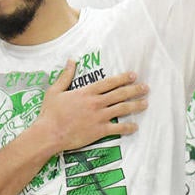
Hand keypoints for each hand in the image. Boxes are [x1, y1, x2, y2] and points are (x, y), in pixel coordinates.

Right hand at [33, 61, 147, 152]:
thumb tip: (71, 60)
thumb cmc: (50, 113)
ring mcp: (99, 117)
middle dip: (134, 90)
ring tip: (146, 103)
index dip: (123, 78)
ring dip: (135, 105)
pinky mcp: (99, 131)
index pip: (109, 83)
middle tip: (146, 87)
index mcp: (87, 92)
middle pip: (120, 94)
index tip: (133, 75)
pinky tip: (135, 127)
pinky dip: (128, 127)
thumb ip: (65, 75)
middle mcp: (96, 103)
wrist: (49, 133)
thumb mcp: (55, 91)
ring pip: (122, 109)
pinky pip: (118, 129)